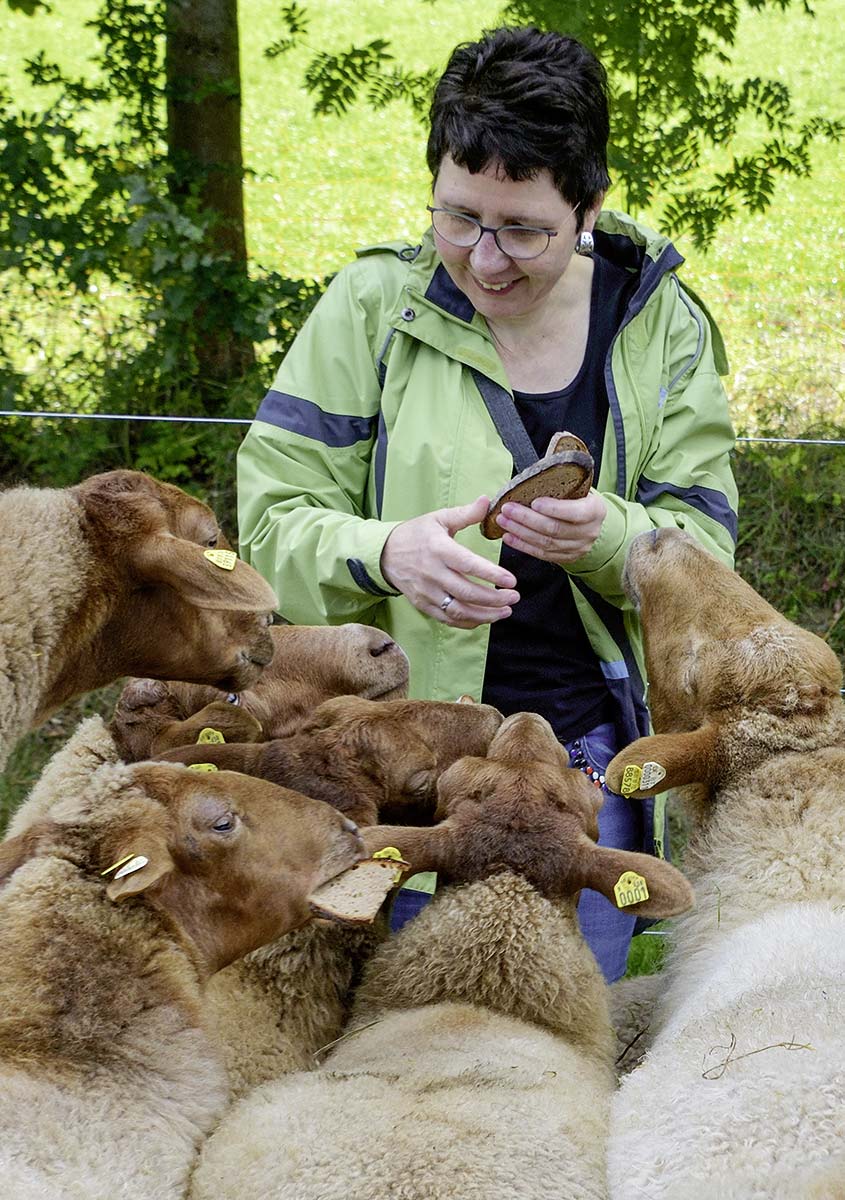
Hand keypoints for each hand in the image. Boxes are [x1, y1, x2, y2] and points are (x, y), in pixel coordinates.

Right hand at [381, 496, 519, 628]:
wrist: (385, 554)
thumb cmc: (416, 534)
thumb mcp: (439, 518)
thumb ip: (465, 513)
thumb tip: (487, 500)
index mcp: (438, 549)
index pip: (468, 565)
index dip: (491, 575)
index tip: (511, 580)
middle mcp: (432, 573)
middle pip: (467, 592)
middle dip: (494, 598)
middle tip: (514, 597)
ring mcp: (427, 592)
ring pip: (459, 610)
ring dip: (485, 614)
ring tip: (505, 611)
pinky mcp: (423, 605)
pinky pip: (447, 619)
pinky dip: (468, 622)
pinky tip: (485, 618)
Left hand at [494, 490, 606, 563]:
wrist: (590, 520)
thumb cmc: (579, 498)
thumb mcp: (578, 487)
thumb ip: (560, 482)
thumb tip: (533, 472)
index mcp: (595, 510)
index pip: (575, 512)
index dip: (553, 509)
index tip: (534, 502)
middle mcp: (589, 532)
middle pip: (555, 529)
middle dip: (527, 519)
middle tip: (508, 509)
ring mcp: (578, 548)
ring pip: (546, 543)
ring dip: (521, 532)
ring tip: (504, 521)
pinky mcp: (567, 558)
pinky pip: (542, 554)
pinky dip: (523, 546)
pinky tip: (509, 536)